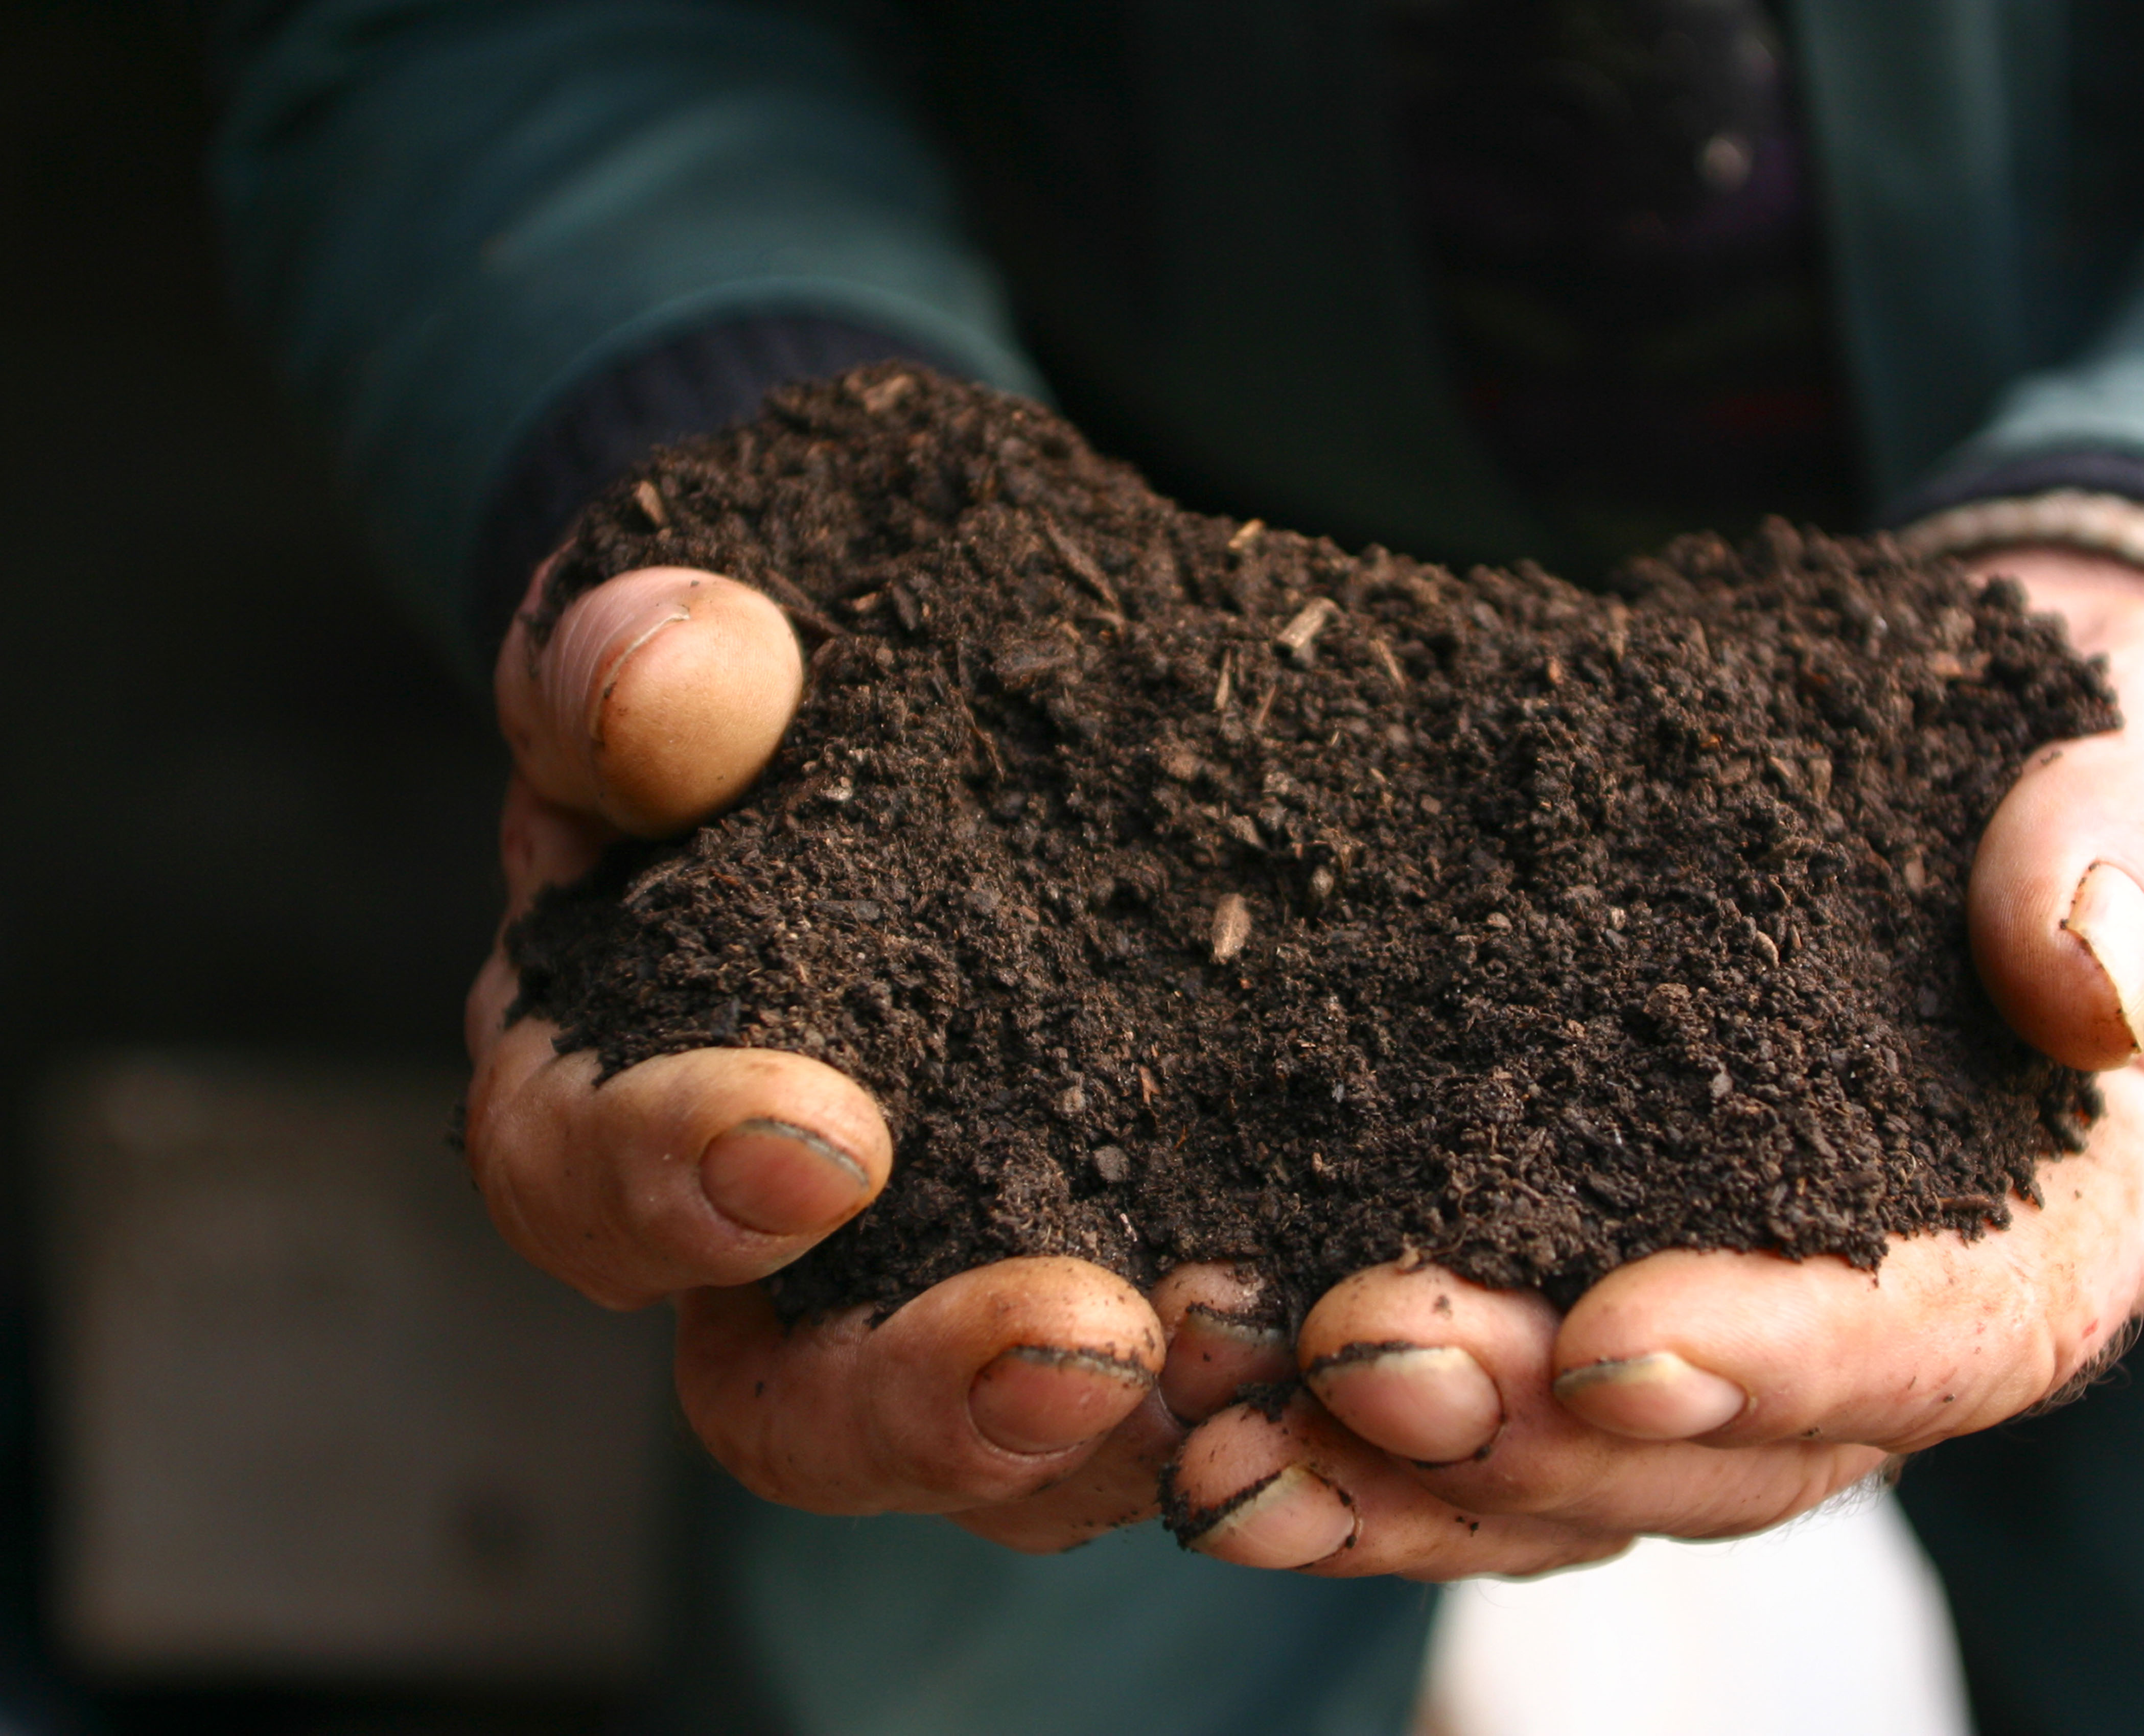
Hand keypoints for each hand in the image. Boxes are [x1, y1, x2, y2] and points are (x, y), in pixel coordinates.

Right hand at [463, 562, 1290, 1546]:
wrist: (926, 687)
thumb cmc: (766, 677)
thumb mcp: (691, 640)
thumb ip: (650, 665)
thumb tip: (686, 669)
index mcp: (609, 1086)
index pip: (583, 1184)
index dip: (673, 1186)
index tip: (826, 1142)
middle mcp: (764, 1248)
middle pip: (792, 1407)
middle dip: (930, 1400)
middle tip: (1086, 1346)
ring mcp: (948, 1282)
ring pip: (998, 1455)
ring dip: (1119, 1432)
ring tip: (1257, 1359)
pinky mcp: (1115, 1265)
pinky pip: (1162, 1392)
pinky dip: (1249, 1379)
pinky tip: (1340, 1323)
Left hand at [1166, 548, 2143, 1576]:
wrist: (1992, 768)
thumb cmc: (2085, 766)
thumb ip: (2129, 857)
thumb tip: (2087, 973)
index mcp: (2061, 1238)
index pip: (1943, 1341)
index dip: (1780, 1359)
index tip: (1614, 1345)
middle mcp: (1901, 1336)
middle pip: (1725, 1456)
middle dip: (1532, 1435)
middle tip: (1356, 1371)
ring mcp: (1740, 1334)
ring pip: (1576, 1469)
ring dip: (1397, 1476)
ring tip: (1228, 1447)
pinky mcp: (1610, 1284)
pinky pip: (1490, 1397)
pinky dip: (1349, 1421)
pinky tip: (1208, 1395)